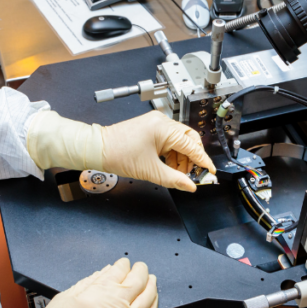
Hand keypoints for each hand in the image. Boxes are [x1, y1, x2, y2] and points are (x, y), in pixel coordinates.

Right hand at [0, 259, 157, 307]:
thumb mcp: (66, 297)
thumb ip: (89, 282)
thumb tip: (105, 273)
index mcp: (98, 293)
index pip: (119, 272)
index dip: (124, 265)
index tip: (124, 263)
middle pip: (138, 283)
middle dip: (141, 272)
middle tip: (141, 268)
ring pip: (147, 301)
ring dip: (152, 288)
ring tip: (151, 282)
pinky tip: (151, 304)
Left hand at [26, 110, 214, 191]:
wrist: (97, 148)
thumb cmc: (117, 154)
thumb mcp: (151, 171)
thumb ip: (175, 179)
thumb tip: (190, 185)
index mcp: (164, 128)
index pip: (192, 145)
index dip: (202, 160)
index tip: (209, 170)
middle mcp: (161, 122)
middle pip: (188, 140)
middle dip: (191, 158)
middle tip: (192, 174)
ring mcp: (155, 123)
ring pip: (178, 141)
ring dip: (181, 158)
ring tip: (177, 173)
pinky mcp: (149, 128)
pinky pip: (168, 140)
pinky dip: (171, 153)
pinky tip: (168, 165)